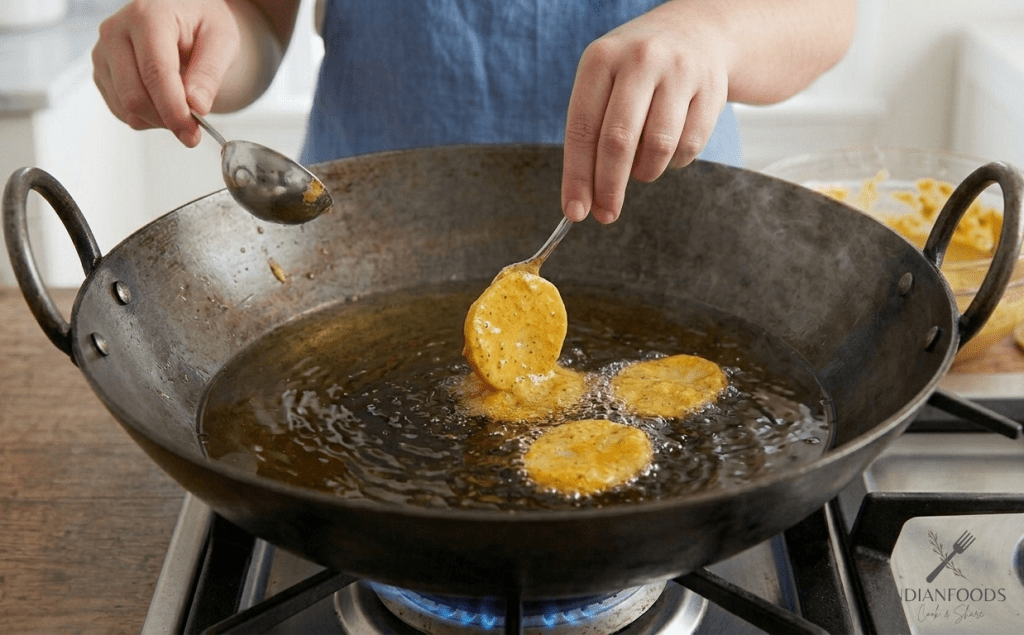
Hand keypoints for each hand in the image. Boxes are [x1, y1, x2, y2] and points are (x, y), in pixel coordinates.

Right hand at [92, 0, 241, 146]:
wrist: (183, 13)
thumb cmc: (202, 22)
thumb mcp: (222, 40)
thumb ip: (210, 73)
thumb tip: (196, 107)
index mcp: (147, 17)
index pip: (155, 73)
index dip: (173, 110)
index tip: (192, 134)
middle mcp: (115, 32)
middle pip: (134, 96)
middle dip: (167, 120)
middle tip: (194, 128)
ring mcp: (103, 53)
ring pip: (126, 108)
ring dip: (158, 120)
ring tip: (182, 104)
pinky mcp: (101, 72)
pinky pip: (121, 111)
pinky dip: (146, 117)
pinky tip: (163, 101)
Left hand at [561, 4, 728, 223]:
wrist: (696, 32)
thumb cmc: (635, 72)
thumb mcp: (604, 83)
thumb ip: (591, 133)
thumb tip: (583, 199)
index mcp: (601, 59)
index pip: (583, 129)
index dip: (578, 176)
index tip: (575, 211)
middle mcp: (640, 60)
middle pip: (618, 141)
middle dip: (609, 187)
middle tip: (605, 214)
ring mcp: (679, 72)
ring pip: (657, 147)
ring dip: (645, 172)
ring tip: (640, 167)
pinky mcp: (712, 90)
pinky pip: (689, 147)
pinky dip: (673, 162)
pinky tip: (668, 150)